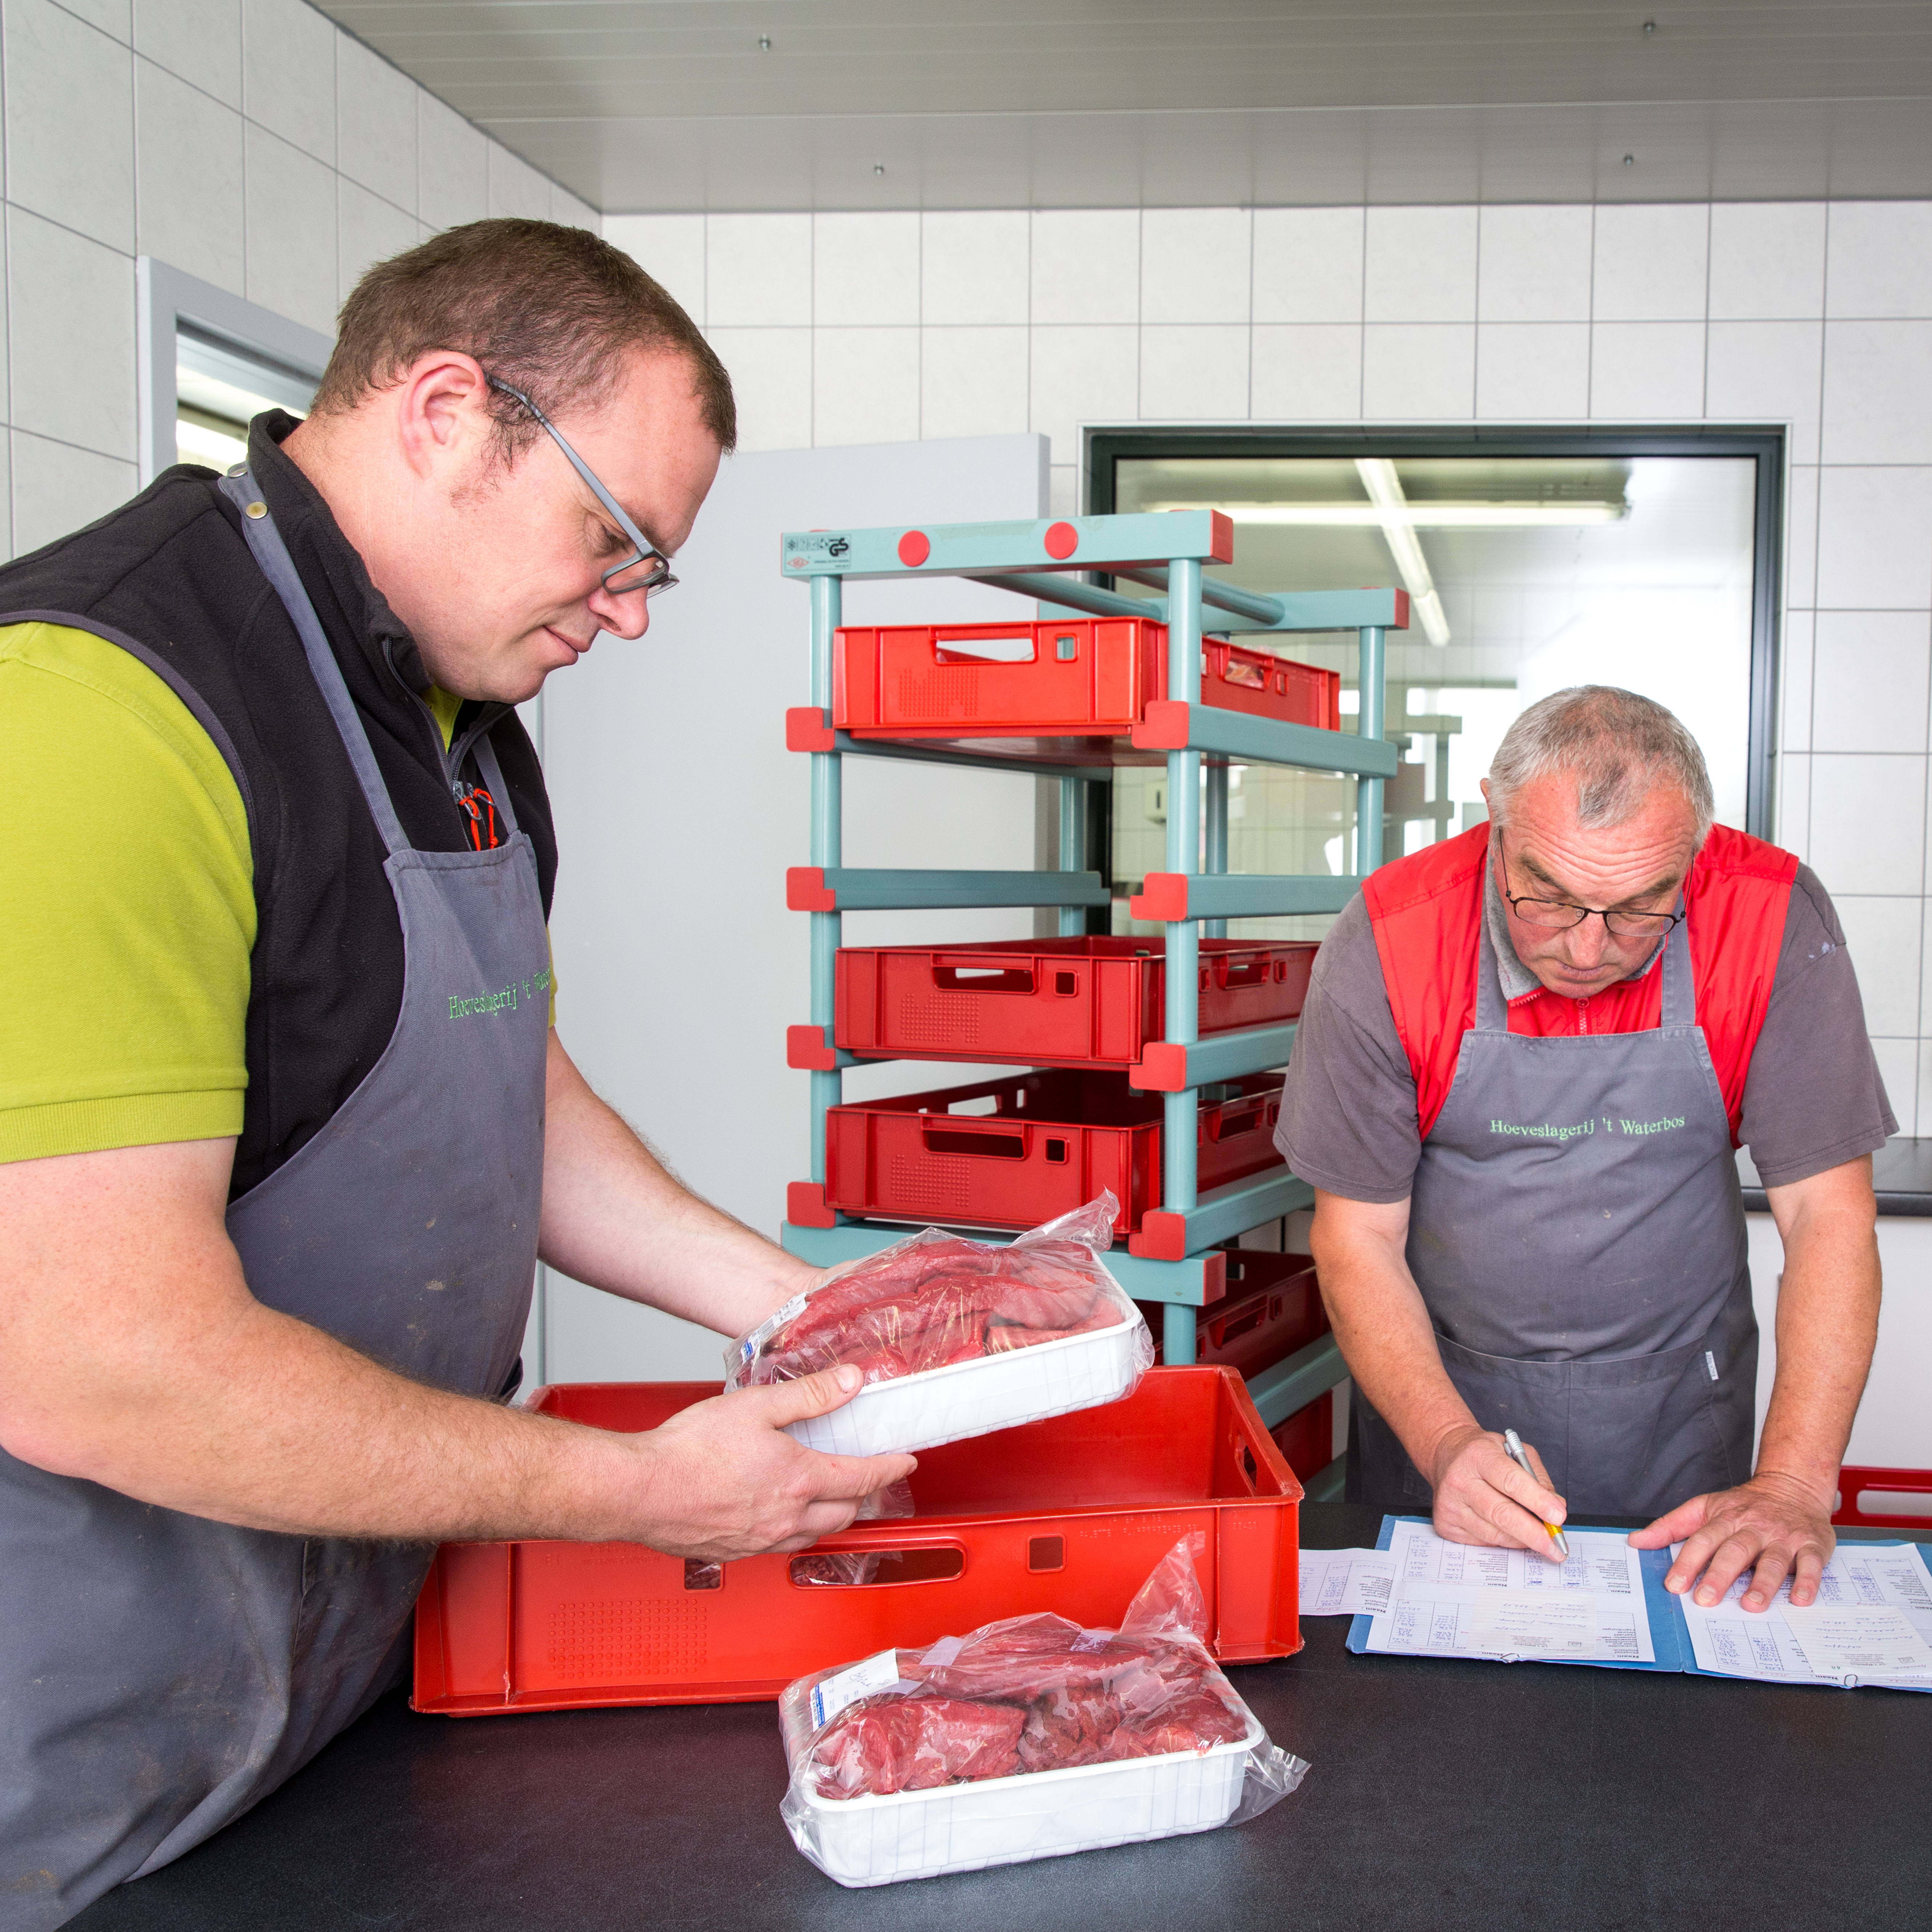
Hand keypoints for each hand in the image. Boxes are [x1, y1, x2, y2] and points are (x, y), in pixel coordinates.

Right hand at [609, 1364, 916, 1562]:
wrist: (640, 1490)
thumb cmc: (690, 1450)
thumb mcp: (756, 1406)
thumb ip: (809, 1395)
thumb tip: (851, 1382)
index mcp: (799, 1479)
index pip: (863, 1477)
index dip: (890, 1468)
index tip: (905, 1461)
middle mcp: (787, 1517)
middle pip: (846, 1512)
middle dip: (865, 1496)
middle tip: (871, 1480)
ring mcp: (762, 1539)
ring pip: (815, 1534)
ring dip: (832, 1516)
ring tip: (833, 1498)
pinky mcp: (736, 1551)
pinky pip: (782, 1546)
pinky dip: (796, 1530)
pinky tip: (783, 1516)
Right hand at [1427, 1424, 1568, 1560]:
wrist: (1447, 1455)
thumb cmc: (1485, 1454)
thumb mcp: (1515, 1451)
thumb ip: (1538, 1477)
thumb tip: (1556, 1506)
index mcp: (1478, 1455)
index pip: (1510, 1481)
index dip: (1537, 1500)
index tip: (1558, 1516)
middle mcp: (1459, 1479)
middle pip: (1501, 1513)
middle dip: (1534, 1534)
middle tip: (1556, 1546)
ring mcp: (1449, 1504)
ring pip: (1495, 1533)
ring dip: (1522, 1540)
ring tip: (1539, 1539)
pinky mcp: (1445, 1523)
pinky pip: (1484, 1541)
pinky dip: (1504, 1541)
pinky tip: (1510, 1532)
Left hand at [1628, 1473, 1835, 1609]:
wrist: (1792, 1486)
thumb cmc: (1744, 1505)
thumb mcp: (1703, 1508)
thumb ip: (1670, 1526)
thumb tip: (1636, 1541)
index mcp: (1725, 1519)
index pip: (1702, 1541)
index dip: (1687, 1563)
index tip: (1673, 1585)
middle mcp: (1753, 1528)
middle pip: (1734, 1551)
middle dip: (1719, 1576)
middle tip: (1705, 1600)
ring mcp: (1783, 1536)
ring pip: (1773, 1560)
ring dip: (1763, 1584)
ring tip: (1751, 1604)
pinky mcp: (1811, 1545)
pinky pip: (1811, 1564)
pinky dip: (1807, 1582)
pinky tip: (1800, 1599)